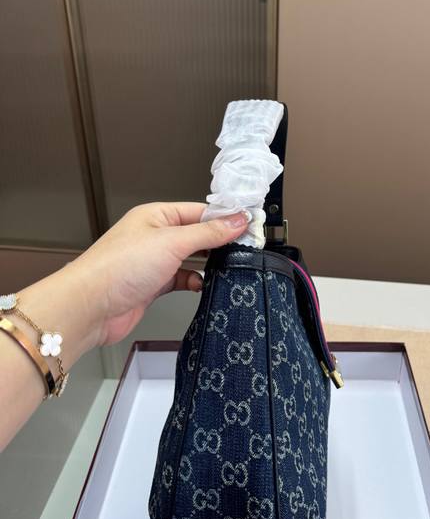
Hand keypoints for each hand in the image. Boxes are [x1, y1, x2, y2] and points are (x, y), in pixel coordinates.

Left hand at [18, 202, 248, 365]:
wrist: (90, 306)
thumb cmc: (117, 268)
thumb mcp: (172, 242)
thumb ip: (208, 232)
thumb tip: (237, 220)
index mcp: (156, 215)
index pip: (199, 211)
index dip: (225, 218)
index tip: (249, 226)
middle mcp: (154, 236)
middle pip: (197, 234)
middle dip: (219, 241)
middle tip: (244, 248)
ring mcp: (153, 261)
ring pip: (191, 258)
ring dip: (208, 264)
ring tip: (228, 268)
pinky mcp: (152, 285)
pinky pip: (181, 279)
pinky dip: (194, 282)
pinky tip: (201, 286)